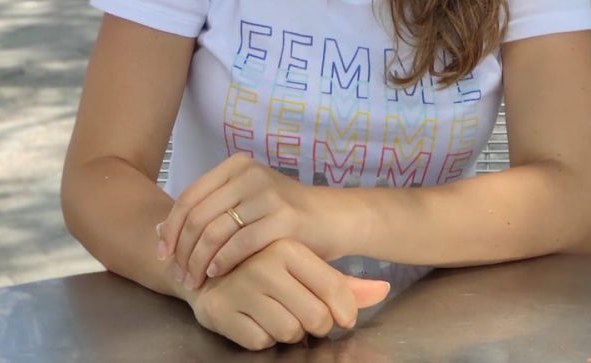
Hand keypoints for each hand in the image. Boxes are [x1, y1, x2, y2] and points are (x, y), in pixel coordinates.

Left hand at [158, 153, 357, 288]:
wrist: (333, 218)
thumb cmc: (284, 214)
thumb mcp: (247, 200)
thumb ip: (212, 209)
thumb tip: (163, 230)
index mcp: (237, 166)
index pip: (190, 196)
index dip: (171, 228)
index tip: (163, 254)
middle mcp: (250, 174)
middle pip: (198, 216)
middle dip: (182, 250)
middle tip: (179, 275)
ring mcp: (267, 194)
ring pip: (215, 232)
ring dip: (198, 262)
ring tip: (195, 281)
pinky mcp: (283, 219)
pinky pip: (240, 244)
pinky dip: (222, 262)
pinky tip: (217, 274)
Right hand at [189, 238, 389, 350]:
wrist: (207, 267)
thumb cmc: (267, 268)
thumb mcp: (306, 267)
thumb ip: (346, 283)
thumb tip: (383, 290)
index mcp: (289, 247)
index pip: (336, 291)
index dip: (343, 311)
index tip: (338, 314)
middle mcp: (265, 263)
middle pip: (316, 318)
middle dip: (313, 323)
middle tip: (299, 310)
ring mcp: (241, 287)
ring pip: (289, 333)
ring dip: (287, 330)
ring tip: (273, 310)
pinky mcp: (222, 311)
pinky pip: (261, 342)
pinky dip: (261, 337)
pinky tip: (252, 317)